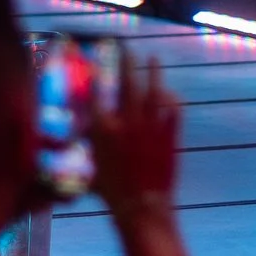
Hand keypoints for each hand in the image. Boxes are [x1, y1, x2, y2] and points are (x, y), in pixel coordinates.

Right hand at [92, 58, 178, 215]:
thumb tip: (82, 132)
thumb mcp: (89, 166)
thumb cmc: (111, 192)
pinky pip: (173, 108)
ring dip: (154, 72)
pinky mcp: (169, 134)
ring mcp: (151, 126)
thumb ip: (87, 145)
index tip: (96, 62)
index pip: (97, 92)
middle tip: (126, 48)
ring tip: (153, 58)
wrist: (142, 207)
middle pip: (127, 82)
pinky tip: (169, 92)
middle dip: (126, 62)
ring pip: (154, 90)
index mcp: (104, 128)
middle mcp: (127, 121)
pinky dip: (171, 98)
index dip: (96, 74)